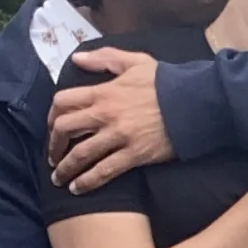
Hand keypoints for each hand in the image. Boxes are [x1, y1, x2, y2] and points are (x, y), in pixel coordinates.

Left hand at [48, 49, 168, 191]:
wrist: (195, 102)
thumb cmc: (167, 82)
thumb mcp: (135, 62)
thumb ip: (104, 58)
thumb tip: (77, 59)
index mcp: (103, 92)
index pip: (63, 102)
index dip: (52, 116)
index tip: (53, 127)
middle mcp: (105, 114)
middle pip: (64, 129)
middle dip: (53, 144)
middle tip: (53, 156)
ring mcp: (118, 136)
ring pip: (80, 154)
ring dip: (65, 168)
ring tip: (59, 179)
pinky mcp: (134, 154)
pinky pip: (104, 171)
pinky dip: (88, 181)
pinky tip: (79, 189)